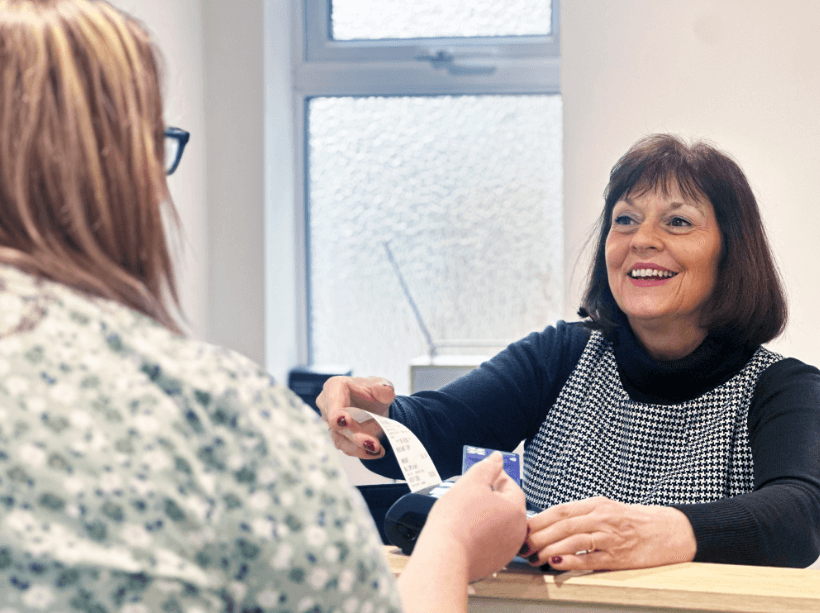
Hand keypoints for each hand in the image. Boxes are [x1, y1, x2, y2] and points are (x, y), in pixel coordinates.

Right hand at [316, 376, 395, 458]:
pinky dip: (362, 451)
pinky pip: (347, 447)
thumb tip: (384, 391)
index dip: (337, 412)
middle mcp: (327, 405)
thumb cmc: (375, 392)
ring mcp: (330, 423)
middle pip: (336, 424)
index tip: (344, 421)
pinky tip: (377, 452)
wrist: (376, 407)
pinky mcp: (338, 437)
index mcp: (335, 387)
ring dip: (359, 447)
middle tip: (372, 444)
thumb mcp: (384, 387)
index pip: (333, 401)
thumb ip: (384, 388)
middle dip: (354, 435)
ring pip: (340, 439)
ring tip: (378, 449)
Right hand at [418, 452, 527, 581]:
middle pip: (506, 507)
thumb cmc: (457, 519)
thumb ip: (487, 467)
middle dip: (491, 498)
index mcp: (516, 510)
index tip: (482, 476)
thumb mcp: (471, 483)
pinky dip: (481, 536)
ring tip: (465, 513)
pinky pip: (490, 542)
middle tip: (470, 494)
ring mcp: (507, 550)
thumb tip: (497, 458)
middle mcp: (517, 532)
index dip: (495, 477)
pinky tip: (465, 531)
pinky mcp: (494, 563)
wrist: (444, 555)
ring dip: (486, 517)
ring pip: (498, 525)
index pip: (511, 486)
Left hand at [522, 496, 696, 570]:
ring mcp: (610, 537)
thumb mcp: (607, 511)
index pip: (560, 510)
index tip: (521, 528)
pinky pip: (590, 558)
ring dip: (549, 549)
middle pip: (562, 524)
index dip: (538, 520)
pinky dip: (571, 560)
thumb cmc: (636, 522)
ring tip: (534, 557)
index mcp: (596, 504)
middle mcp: (601, 517)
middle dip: (538, 535)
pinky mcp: (619, 557)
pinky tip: (556, 563)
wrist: (672, 531)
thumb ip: (583, 516)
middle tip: (521, 546)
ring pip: (573, 540)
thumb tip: (551, 525)